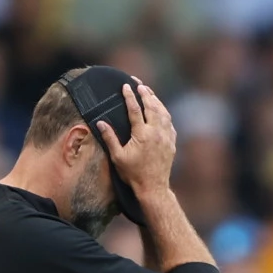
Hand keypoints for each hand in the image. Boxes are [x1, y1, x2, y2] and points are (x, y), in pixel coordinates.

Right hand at [96, 84, 175, 200]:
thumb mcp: (118, 157)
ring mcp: (166, 137)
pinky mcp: (171, 142)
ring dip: (156, 101)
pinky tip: (161, 110)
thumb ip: (110, 138)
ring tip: (149, 93)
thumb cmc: (133, 174)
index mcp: (142, 134)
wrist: (153, 187)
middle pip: (151, 107)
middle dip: (145, 93)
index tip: (126, 86)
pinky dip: (164, 113)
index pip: (135, 110)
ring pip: (163, 113)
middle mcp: (156, 133)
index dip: (129, 96)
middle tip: (139, 84)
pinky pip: (169, 123)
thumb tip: (100, 123)